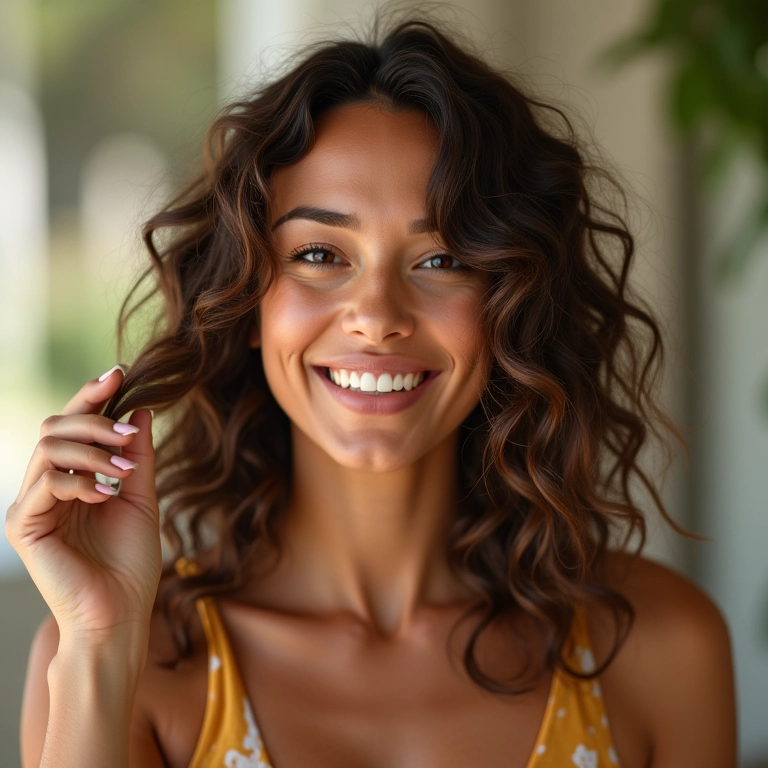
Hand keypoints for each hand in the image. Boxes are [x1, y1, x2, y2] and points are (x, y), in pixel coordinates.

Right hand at [5, 365, 161, 645]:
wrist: (120, 613)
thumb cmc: (131, 562)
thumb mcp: (141, 497)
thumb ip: (137, 456)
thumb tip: (140, 409)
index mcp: (71, 478)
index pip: (72, 425)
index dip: (91, 395)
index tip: (119, 373)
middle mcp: (45, 486)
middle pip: (55, 425)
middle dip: (95, 419)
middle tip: (129, 435)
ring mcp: (31, 505)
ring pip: (49, 447)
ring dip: (93, 449)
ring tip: (125, 469)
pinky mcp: (24, 526)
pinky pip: (46, 482)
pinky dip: (81, 480)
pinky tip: (107, 494)